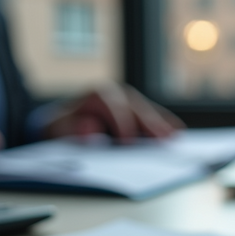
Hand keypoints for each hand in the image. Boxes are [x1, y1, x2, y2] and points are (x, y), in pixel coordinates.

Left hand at [43, 86, 183, 140]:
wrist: (64, 125)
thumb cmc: (62, 128)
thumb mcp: (59, 129)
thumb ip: (72, 130)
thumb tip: (89, 128)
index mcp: (97, 95)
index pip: (113, 106)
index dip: (121, 123)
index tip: (128, 141)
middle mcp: (116, 94)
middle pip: (135, 107)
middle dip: (148, 123)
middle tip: (162, 139)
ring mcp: (128, 101)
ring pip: (146, 111)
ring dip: (160, 124)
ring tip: (174, 138)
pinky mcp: (135, 111)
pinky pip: (151, 116)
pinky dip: (163, 123)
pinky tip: (175, 132)